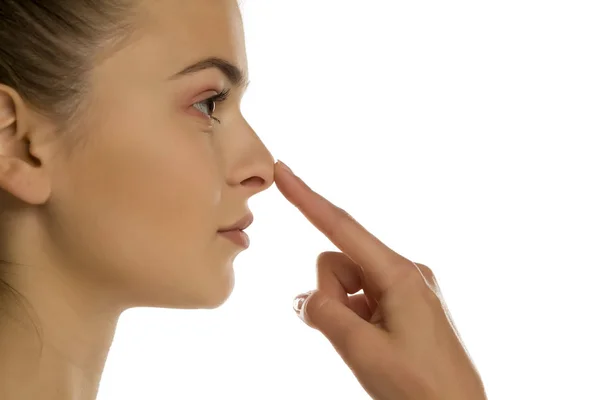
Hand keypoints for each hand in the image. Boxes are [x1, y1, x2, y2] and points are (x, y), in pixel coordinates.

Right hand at [274, 161, 486, 399]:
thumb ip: (323, 313)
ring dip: (342, 312)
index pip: (341, 227)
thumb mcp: (362, 350)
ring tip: (364, 345)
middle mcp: (405, 272)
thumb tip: (305, 298)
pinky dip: (353, 318)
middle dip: (329, 296)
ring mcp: (406, 289)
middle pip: (338, 264)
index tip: (284, 172)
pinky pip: (362, 299)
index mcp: (400, 274)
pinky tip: (371, 344)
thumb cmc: (419, 388)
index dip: (307, 198)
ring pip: (347, 285)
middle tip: (350, 337)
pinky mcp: (405, 305)